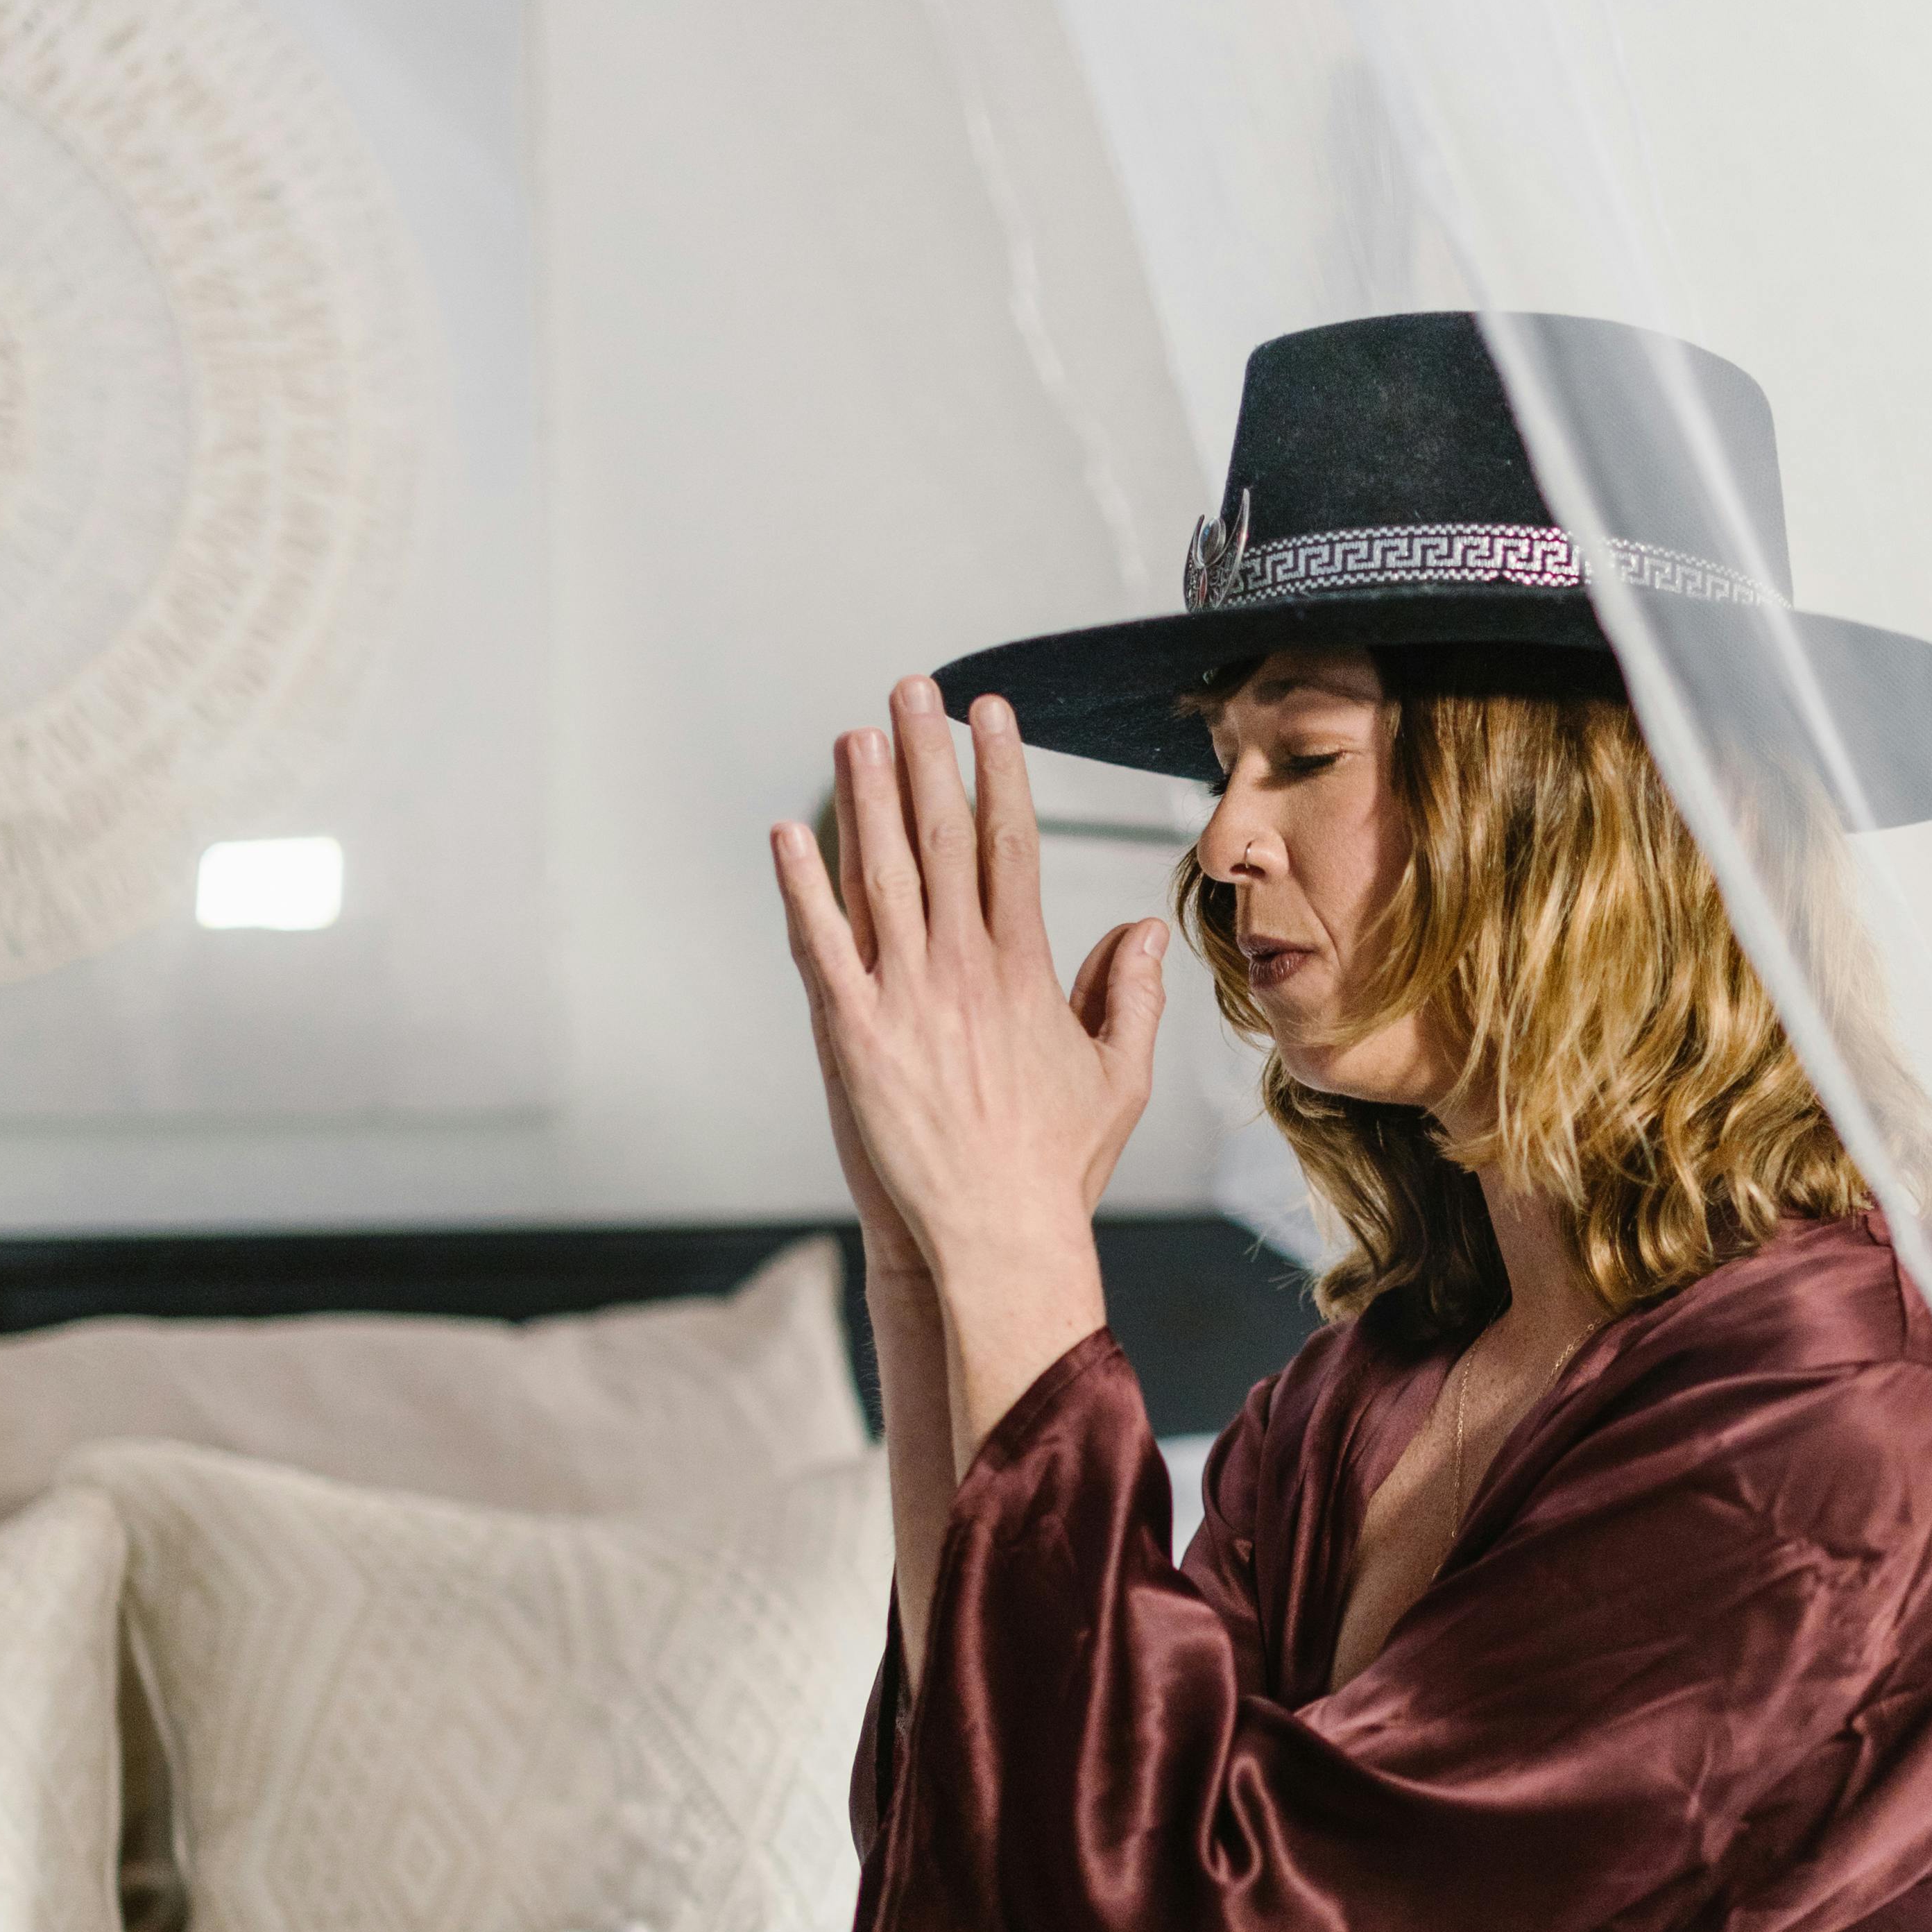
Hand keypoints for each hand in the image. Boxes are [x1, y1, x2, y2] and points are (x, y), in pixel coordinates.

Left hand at [777, 681, 1165, 1279]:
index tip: (991, 715)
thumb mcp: (1116, 1080)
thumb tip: (1142, 931)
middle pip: (943, 839)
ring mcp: (905, 999)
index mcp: (1028, 972)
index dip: (1001, 772)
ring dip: (865, 798)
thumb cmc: (1056, 1168)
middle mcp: (965, 970)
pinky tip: (788, 834)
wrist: (996, 1239)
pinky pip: (821, 944)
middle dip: (929, 757)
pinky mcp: (852, 1036)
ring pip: (881, 875)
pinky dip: (803, 887)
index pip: (1013, 846)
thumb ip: (1131, 997)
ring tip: (854, 735)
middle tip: (913, 692)